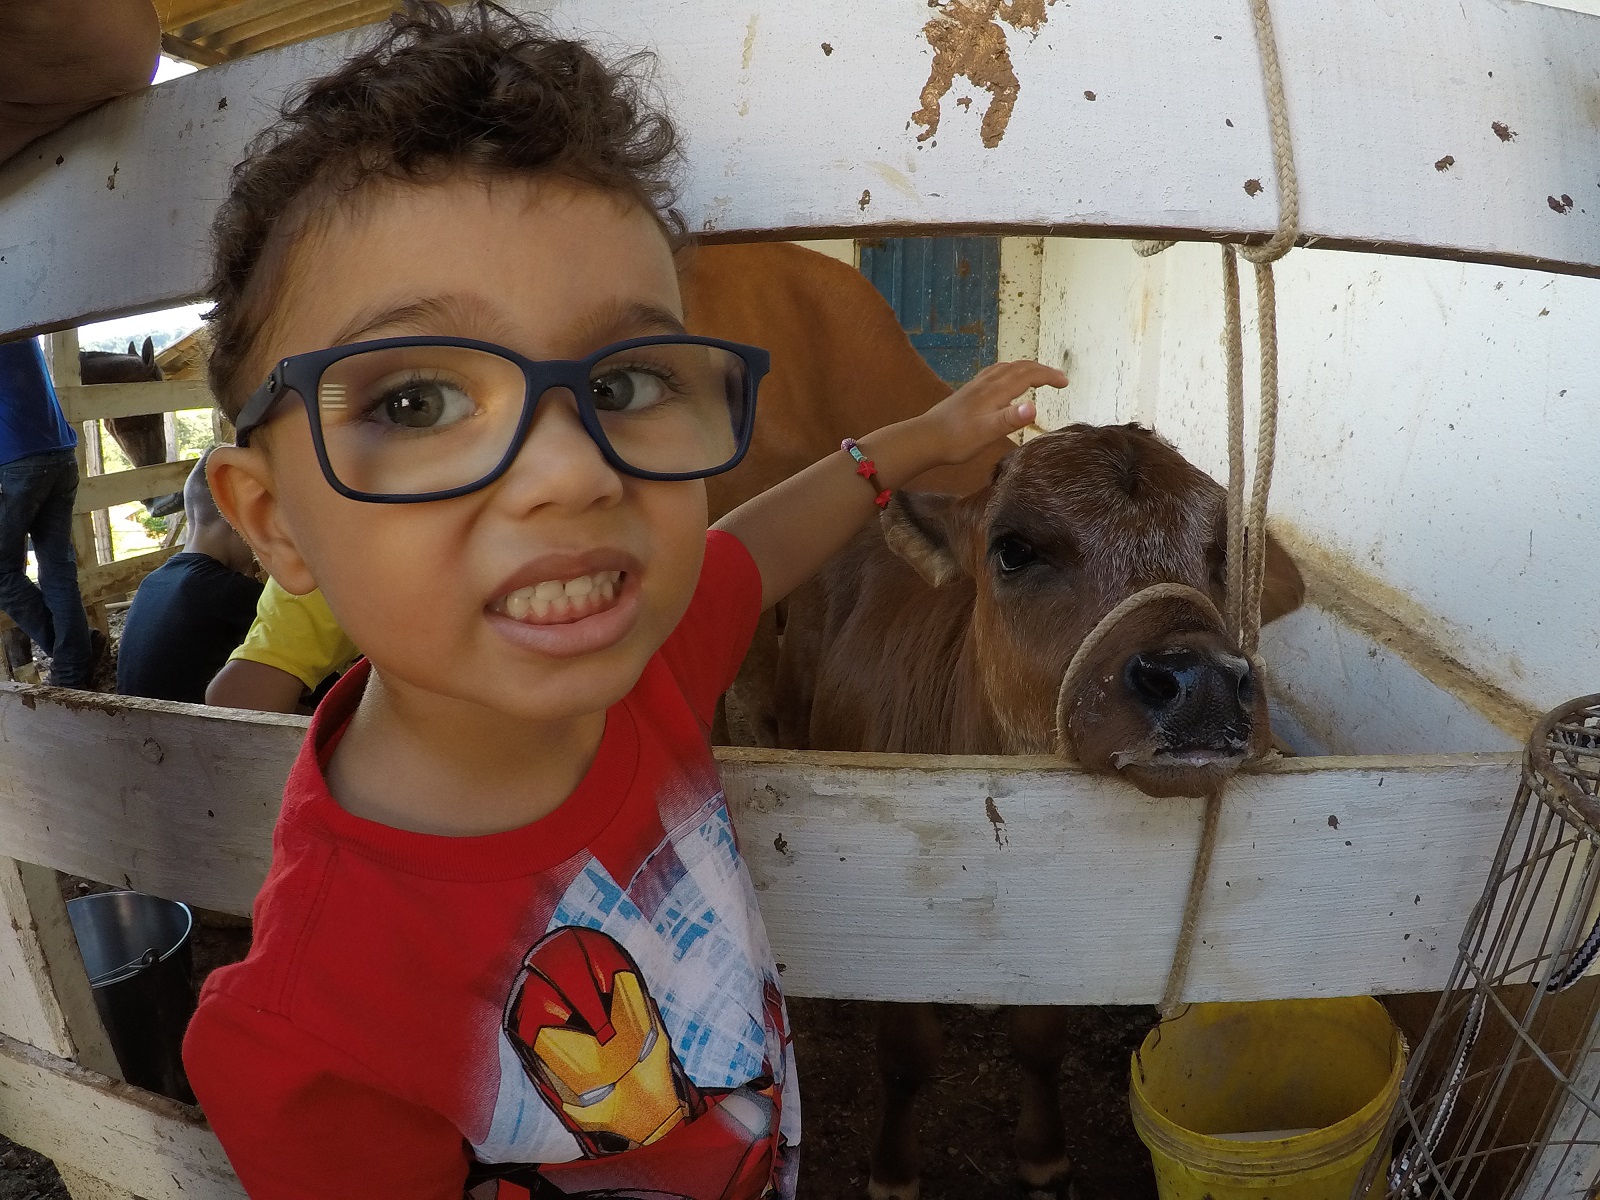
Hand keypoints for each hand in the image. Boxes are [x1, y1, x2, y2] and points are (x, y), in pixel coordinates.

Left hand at [916, 360, 1066, 465]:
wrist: (925, 438)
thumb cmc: (956, 440)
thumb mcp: (986, 433)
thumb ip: (1010, 420)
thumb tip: (1034, 407)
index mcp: (995, 391)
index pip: (1028, 375)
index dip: (1048, 376)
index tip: (1065, 383)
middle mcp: (987, 383)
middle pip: (1019, 367)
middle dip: (1041, 370)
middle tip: (1059, 378)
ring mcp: (976, 386)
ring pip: (1006, 368)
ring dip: (1026, 368)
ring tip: (1037, 375)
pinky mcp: (969, 392)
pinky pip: (994, 373)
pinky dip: (1009, 372)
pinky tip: (1004, 381)